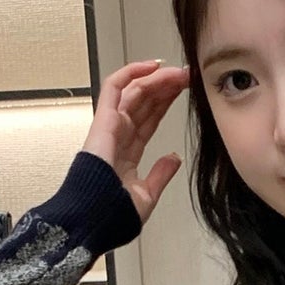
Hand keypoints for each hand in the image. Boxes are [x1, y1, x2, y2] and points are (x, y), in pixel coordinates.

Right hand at [82, 57, 191, 225]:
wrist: (96, 219)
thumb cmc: (114, 214)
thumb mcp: (146, 195)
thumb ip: (160, 175)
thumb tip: (174, 158)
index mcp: (127, 152)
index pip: (149, 119)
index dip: (166, 103)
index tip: (186, 92)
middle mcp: (118, 135)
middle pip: (144, 102)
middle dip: (166, 87)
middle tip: (189, 76)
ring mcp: (110, 126)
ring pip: (134, 91)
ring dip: (157, 78)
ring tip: (179, 72)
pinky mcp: (103, 120)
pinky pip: (114, 87)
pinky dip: (131, 72)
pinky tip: (152, 66)